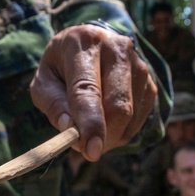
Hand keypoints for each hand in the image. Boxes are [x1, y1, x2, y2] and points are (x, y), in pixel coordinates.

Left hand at [31, 24, 157, 160]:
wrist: (89, 45)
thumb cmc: (61, 67)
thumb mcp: (44, 82)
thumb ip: (53, 104)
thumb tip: (70, 129)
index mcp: (85, 44)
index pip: (88, 90)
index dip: (90, 123)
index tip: (91, 152)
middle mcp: (118, 49)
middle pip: (118, 106)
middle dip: (103, 137)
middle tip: (84, 149)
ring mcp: (140, 65)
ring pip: (130, 116)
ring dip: (109, 136)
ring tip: (89, 127)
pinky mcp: (150, 83)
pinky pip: (139, 120)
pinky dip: (120, 131)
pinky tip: (106, 122)